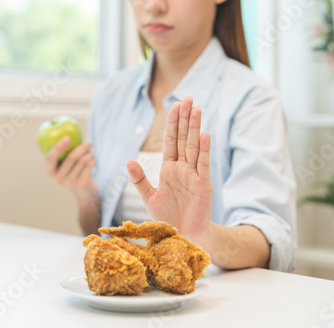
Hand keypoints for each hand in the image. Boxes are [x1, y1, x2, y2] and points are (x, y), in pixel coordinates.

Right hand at [45, 137, 97, 198]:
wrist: (84, 191)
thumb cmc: (71, 171)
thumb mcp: (60, 162)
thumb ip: (52, 150)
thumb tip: (35, 137)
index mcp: (50, 170)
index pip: (50, 158)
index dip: (58, 147)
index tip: (67, 137)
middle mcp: (58, 178)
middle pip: (71, 158)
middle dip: (82, 147)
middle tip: (89, 143)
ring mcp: (69, 183)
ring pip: (82, 161)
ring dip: (89, 154)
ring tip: (91, 152)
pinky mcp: (80, 184)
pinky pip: (89, 166)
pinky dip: (93, 160)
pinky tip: (93, 159)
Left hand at [127, 96, 212, 241]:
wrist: (182, 237)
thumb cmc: (167, 218)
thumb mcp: (149, 197)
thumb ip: (139, 180)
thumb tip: (128, 161)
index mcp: (169, 168)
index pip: (170, 141)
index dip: (172, 123)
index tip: (173, 105)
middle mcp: (182, 168)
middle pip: (183, 138)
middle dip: (184, 118)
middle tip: (187, 98)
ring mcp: (194, 175)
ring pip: (194, 146)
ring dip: (195, 128)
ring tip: (196, 109)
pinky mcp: (203, 185)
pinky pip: (203, 165)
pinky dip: (204, 150)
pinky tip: (205, 134)